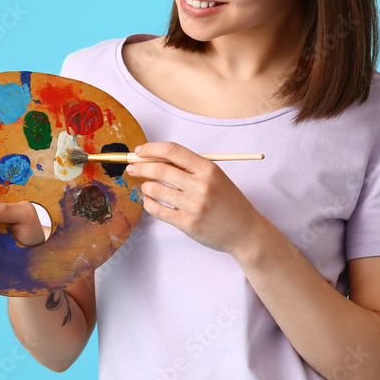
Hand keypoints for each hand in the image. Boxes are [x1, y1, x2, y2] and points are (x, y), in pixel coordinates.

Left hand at [125, 141, 262, 256]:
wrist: (246, 231)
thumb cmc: (229, 201)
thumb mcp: (215, 177)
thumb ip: (189, 167)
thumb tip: (155, 158)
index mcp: (208, 169)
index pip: (173, 151)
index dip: (152, 149)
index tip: (140, 151)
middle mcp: (201, 186)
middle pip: (160, 170)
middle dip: (141, 167)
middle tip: (133, 168)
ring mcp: (194, 206)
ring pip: (156, 190)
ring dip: (146, 187)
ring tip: (146, 187)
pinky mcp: (188, 224)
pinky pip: (158, 210)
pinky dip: (149, 204)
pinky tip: (149, 201)